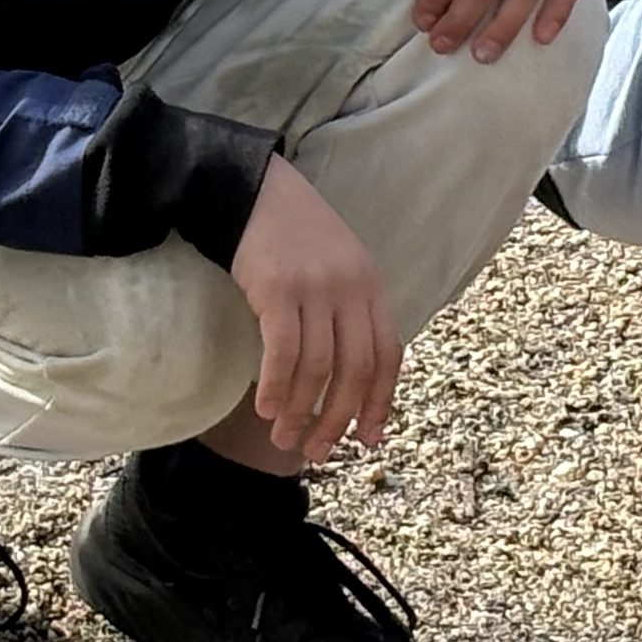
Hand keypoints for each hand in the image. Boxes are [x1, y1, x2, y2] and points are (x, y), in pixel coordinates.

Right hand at [228, 156, 400, 461]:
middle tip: (319, 451)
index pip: (387, 355)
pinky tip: (267, 408)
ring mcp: (315, 287)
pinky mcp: (276, 287)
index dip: (381, 402)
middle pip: (355, 369)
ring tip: (285, 438)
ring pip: (318, 367)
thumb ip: (349, 314)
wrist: (253, 191)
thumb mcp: (338, 269)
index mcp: (371, 286)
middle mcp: (350, 287)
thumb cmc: (294, 239)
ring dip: (302, 411)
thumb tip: (346, 381)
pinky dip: (278, 386)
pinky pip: (282, 350)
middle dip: (338, 418)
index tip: (369, 439)